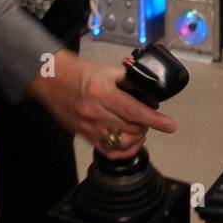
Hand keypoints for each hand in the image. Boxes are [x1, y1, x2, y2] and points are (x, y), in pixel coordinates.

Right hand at [26, 48, 175, 160]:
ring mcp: (88, 126)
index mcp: (102, 93)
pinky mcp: (84, 135)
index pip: (134, 111)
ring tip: (139, 130)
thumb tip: (149, 88)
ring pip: (120, 144)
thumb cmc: (80, 73)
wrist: (52, 79)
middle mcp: (95, 112)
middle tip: (149, 120)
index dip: (155, 120)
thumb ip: (128, 81)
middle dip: (145, 126)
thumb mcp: (107, 71)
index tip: (170, 126)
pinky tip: (128, 143)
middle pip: (130, 129)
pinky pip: (107, 151)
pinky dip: (122, 150)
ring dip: (135, 139)